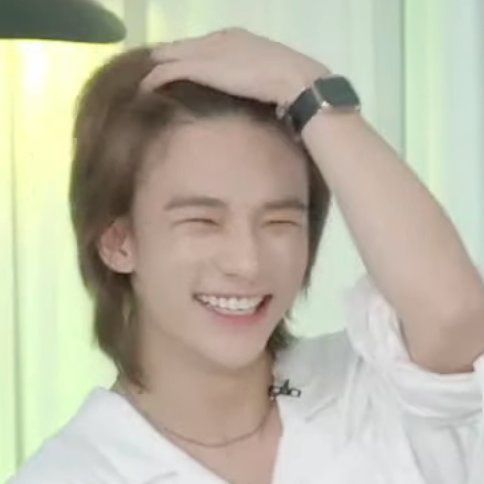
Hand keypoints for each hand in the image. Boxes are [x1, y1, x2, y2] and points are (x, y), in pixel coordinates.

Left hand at [141, 28, 330, 107]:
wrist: (295, 82)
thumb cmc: (290, 83)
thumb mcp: (268, 75)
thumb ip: (252, 77)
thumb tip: (248, 94)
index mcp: (235, 37)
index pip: (202, 46)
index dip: (187, 59)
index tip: (177, 73)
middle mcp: (217, 39)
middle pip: (181, 47)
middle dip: (166, 60)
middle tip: (151, 77)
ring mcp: (207, 52)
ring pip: (170, 56)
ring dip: (156, 69)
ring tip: (143, 83)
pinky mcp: (199, 67)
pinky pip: (167, 71)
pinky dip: (154, 80)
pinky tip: (145, 90)